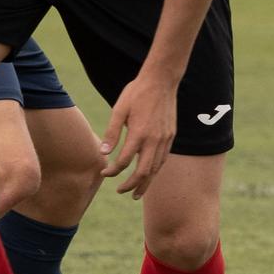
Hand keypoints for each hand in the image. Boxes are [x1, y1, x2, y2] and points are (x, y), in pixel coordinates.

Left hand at [98, 70, 179, 198]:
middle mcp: (154, 140)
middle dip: (131, 185)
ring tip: (136, 192)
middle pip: (143, 172)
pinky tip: (148, 174)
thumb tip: (103, 153)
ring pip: (156, 169)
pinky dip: (155, 170)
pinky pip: (163, 159)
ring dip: (145, 183)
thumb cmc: (137, 93)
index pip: (124, 162)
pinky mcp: (170, 136)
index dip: (113, 171)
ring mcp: (164, 139)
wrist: (162, 81)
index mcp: (139, 133)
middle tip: (120, 191)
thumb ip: (112, 132)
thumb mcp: (119, 109)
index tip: (105, 174)